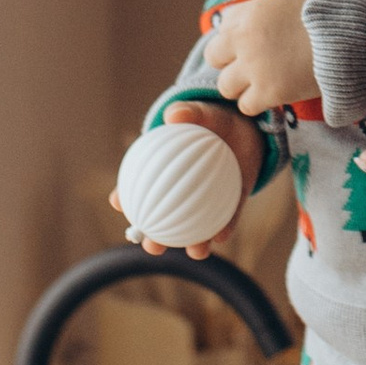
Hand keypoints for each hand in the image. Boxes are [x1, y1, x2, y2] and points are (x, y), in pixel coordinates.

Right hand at [108, 101, 262, 259]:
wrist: (248, 128)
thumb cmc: (216, 120)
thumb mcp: (204, 113)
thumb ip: (189, 113)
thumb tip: (173, 114)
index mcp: (166, 173)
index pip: (138, 188)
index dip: (126, 197)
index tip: (117, 202)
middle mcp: (183, 194)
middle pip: (164, 220)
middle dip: (155, 238)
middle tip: (151, 246)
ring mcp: (208, 202)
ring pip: (196, 229)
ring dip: (194, 244)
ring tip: (195, 251)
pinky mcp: (232, 206)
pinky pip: (227, 221)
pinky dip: (225, 230)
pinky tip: (222, 237)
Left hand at [204, 0, 317, 114]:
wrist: (348, 36)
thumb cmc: (328, 14)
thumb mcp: (290, 0)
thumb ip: (268, 12)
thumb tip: (264, 23)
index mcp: (250, 12)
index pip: (223, 27)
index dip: (238, 37)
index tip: (254, 42)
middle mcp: (244, 39)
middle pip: (214, 57)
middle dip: (230, 62)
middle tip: (252, 66)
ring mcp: (254, 67)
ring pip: (225, 86)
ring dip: (241, 86)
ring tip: (263, 83)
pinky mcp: (268, 91)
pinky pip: (245, 106)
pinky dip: (257, 103)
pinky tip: (273, 96)